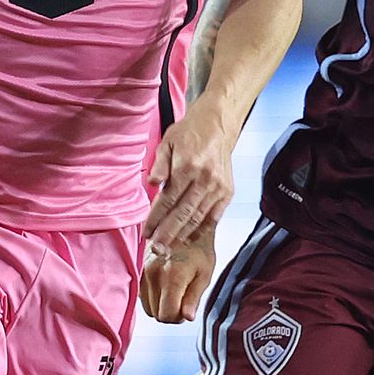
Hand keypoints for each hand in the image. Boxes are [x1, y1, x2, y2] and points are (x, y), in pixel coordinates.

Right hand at [141, 222, 216, 322]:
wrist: (182, 221)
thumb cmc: (199, 246)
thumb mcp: (205, 272)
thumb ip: (194, 297)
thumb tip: (187, 317)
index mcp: (172, 276)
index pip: (166, 315)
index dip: (178, 318)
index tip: (187, 310)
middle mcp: (153, 275)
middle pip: (156, 314)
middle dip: (170, 312)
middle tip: (183, 299)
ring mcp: (143, 271)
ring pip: (148, 307)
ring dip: (161, 305)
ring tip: (175, 291)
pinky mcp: (139, 269)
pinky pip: (143, 295)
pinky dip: (154, 296)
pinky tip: (166, 284)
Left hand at [142, 105, 235, 251]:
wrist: (217, 126)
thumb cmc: (189, 133)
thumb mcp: (167, 142)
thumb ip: (159, 165)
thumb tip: (151, 184)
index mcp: (187, 166)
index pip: (168, 200)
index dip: (156, 218)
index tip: (146, 232)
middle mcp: (205, 179)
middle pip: (183, 214)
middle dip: (167, 234)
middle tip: (156, 248)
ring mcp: (218, 187)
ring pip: (198, 218)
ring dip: (182, 235)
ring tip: (168, 247)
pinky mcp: (227, 192)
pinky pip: (213, 217)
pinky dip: (200, 230)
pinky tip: (187, 238)